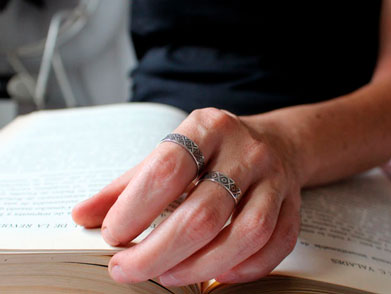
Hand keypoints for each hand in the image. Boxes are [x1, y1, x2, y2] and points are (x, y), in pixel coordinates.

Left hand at [72, 108, 301, 285]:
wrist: (277, 141)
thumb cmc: (213, 150)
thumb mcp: (171, 152)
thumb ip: (128, 184)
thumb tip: (82, 216)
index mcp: (208, 128)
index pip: (168, 168)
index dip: (135, 208)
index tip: (112, 236)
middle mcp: (245, 151)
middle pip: (204, 212)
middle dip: (158, 252)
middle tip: (126, 270)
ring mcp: (274, 179)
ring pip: (245, 234)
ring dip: (200, 267)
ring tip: (167, 277)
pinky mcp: (294, 205)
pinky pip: (276, 245)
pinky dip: (245, 268)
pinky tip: (217, 275)